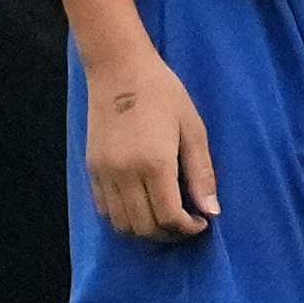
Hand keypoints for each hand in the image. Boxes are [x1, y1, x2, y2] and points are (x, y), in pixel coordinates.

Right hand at [81, 51, 217, 244]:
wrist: (118, 68)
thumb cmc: (163, 93)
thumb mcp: (193, 128)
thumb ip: (201, 173)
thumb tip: (212, 211)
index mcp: (154, 164)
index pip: (169, 217)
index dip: (188, 228)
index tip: (202, 221)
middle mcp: (125, 174)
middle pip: (144, 227)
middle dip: (169, 234)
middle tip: (185, 224)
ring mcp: (104, 173)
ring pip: (121, 223)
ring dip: (145, 230)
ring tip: (163, 219)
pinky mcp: (91, 168)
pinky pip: (104, 209)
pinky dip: (123, 218)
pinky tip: (140, 206)